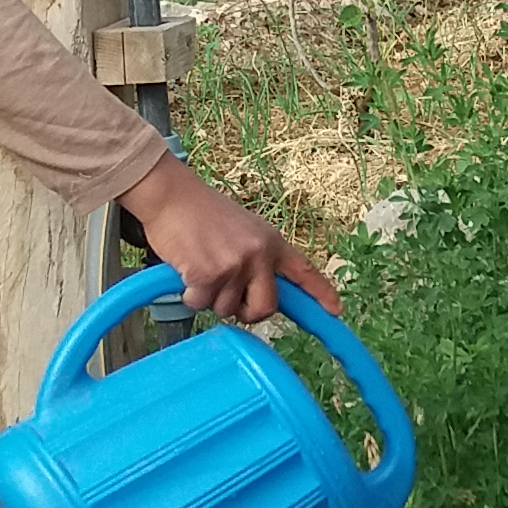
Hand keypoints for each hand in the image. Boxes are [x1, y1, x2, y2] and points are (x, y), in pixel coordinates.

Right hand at [121, 157, 335, 327]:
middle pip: (266, 308)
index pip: (304, 271)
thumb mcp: (243, 231)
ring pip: (226, 310)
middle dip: (247, 312)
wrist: (171, 195)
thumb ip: (258, 260)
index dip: (321, 294)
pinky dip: (189, 294)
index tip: (336, 312)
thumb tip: (257, 297)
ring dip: (210, 298)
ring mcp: (235, 264)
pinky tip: (186, 268)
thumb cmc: (200, 213)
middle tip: (230, 298)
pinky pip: (199, 304)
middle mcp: (259, 254)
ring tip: (200, 267)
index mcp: (271, 242)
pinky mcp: (208, 273)